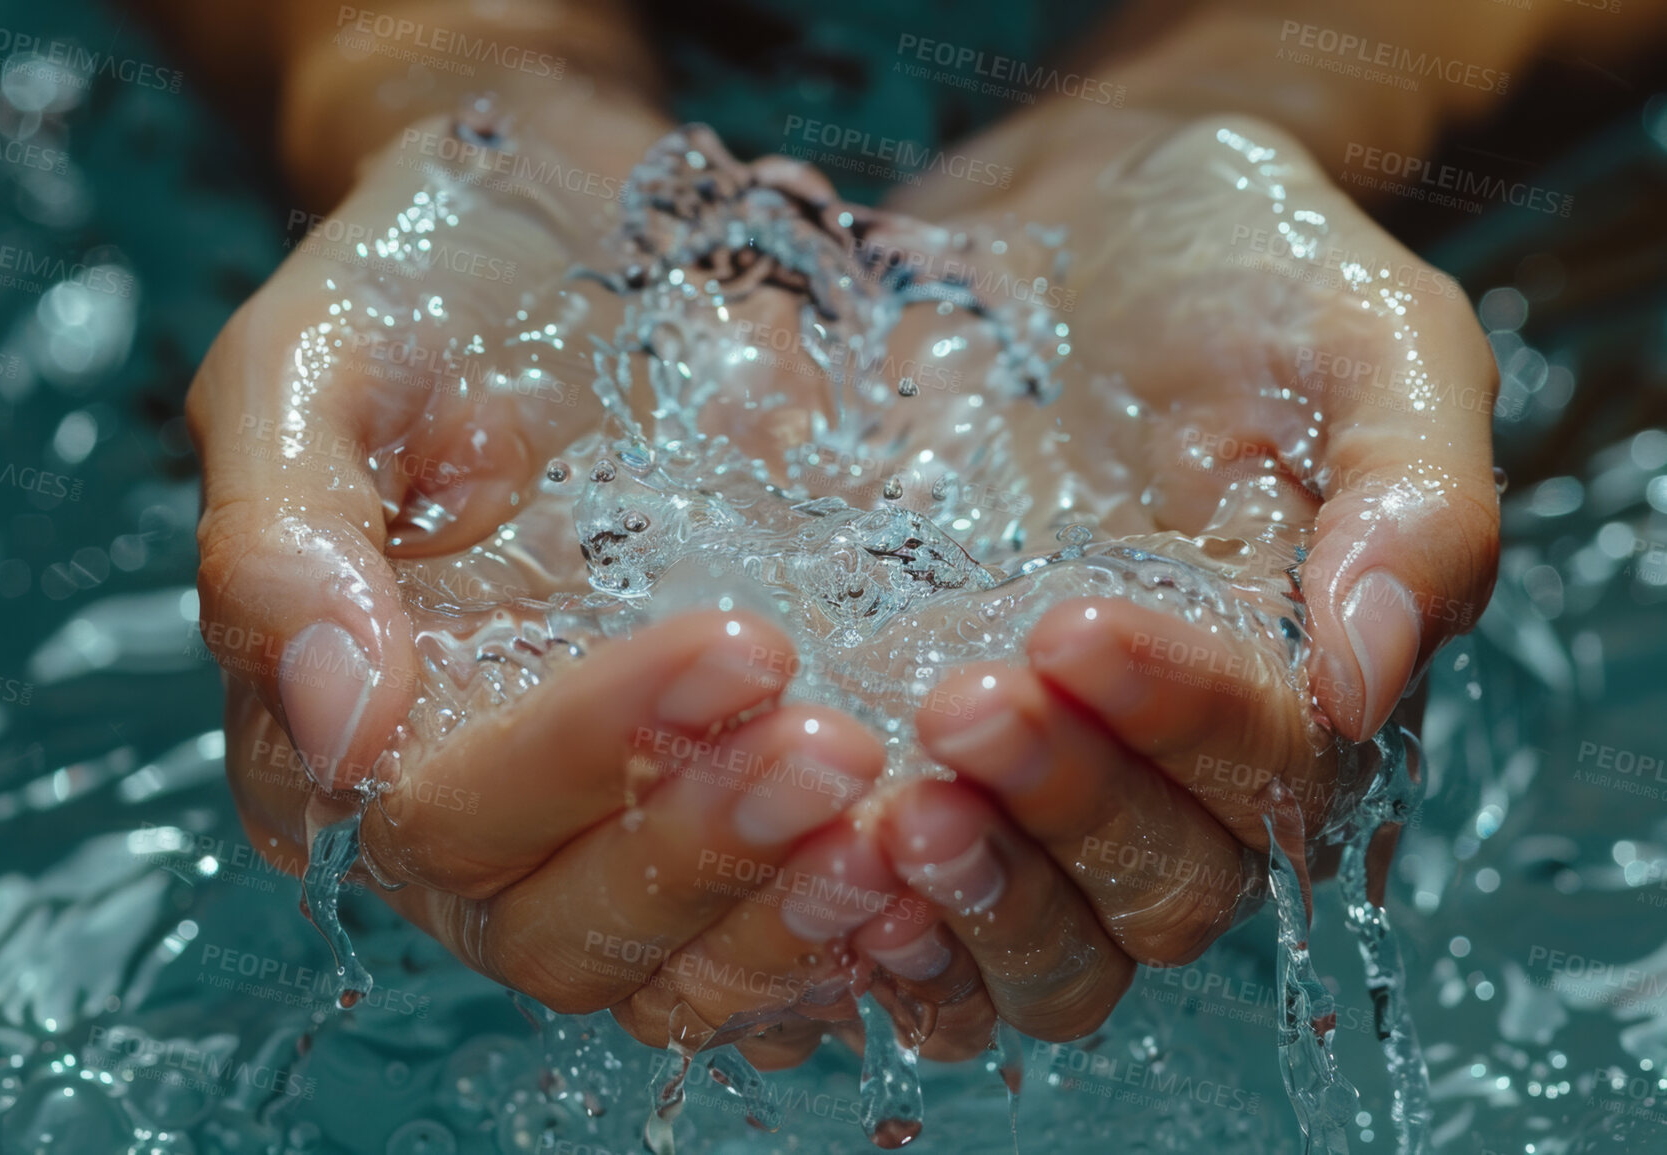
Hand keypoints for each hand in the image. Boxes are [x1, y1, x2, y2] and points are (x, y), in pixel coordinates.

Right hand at [193, 110, 1009, 1066]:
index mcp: (353, 736)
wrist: (558, 237)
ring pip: (670, 968)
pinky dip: (844, 936)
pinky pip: (763, 943)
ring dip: (790, 920)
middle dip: (707, 849)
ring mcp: (596, 831)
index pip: (447, 816)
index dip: (589, 755)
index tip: (742, 647)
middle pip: (562, 929)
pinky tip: (933, 881)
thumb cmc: (427, 290)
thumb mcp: (314, 368)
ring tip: (912, 832)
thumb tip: (345, 730)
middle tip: (842, 748)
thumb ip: (282, 544)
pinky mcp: (706, 813)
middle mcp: (470, 819)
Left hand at [864, 105, 1498, 1039]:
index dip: (1178, 723)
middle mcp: (1178, 766)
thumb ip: (1414, 495)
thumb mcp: (1364, 334)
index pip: (1271, 778)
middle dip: (1063, 808)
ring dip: (976, 903)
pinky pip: (927, 927)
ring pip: (1052, 946)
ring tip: (886, 811)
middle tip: (959, 702)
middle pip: (1160, 893)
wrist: (1066, 224)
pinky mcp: (928, 776)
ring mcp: (1047, 783)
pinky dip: (887, 933)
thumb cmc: (1232, 266)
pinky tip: (824, 869)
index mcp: (1302, 685)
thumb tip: (1371, 676)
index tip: (1073, 624)